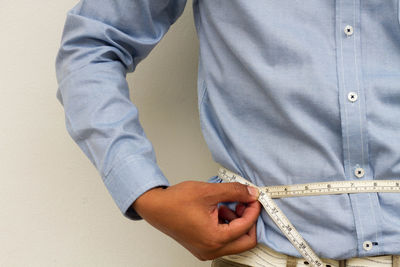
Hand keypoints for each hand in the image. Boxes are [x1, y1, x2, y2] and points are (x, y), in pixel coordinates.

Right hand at [132, 181, 260, 260]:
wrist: (155, 207)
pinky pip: (223, 241)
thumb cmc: (175, 202)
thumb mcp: (209, 191)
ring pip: (234, 241)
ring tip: (227, 205)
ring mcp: (206, 251)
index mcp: (214, 239)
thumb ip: (234, 192)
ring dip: (237, 223)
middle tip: (245, 204)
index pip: (246, 227)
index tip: (254, 198)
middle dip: (248, 221)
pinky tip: (219, 211)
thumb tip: (251, 194)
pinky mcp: (202, 247)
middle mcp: (211, 250)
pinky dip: (226, 226)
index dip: (253, 210)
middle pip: (245, 241)